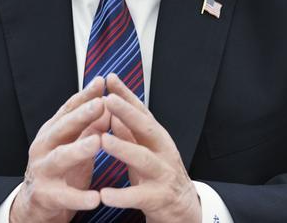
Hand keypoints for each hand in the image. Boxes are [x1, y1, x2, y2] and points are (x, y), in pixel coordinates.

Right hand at [10, 77, 108, 222]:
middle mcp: (44, 146)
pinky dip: (79, 197)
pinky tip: (95, 198)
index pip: (69, 109)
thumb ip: (89, 125)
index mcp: (52, 131)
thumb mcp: (75, 144)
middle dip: (82, 115)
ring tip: (97, 141)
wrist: (36, 204)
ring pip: (60, 157)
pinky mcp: (45, 195)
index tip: (101, 82)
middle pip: (63, 127)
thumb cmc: (61, 169)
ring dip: (79, 149)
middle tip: (101, 104)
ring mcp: (42, 170)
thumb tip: (108, 104)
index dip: (84, 95)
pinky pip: (64, 196)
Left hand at [100, 74, 201, 222]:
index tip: (110, 78)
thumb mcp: (145, 149)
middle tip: (107, 99)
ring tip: (103, 140)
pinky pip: (138, 196)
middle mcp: (162, 150)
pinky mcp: (158, 198)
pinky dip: (121, 195)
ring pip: (143, 158)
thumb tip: (113, 108)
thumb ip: (129, 131)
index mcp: (156, 137)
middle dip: (126, 112)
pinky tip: (104, 194)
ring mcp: (162, 173)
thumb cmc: (159, 175)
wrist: (183, 209)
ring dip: (123, 148)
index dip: (126, 94)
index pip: (141, 110)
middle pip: (145, 127)